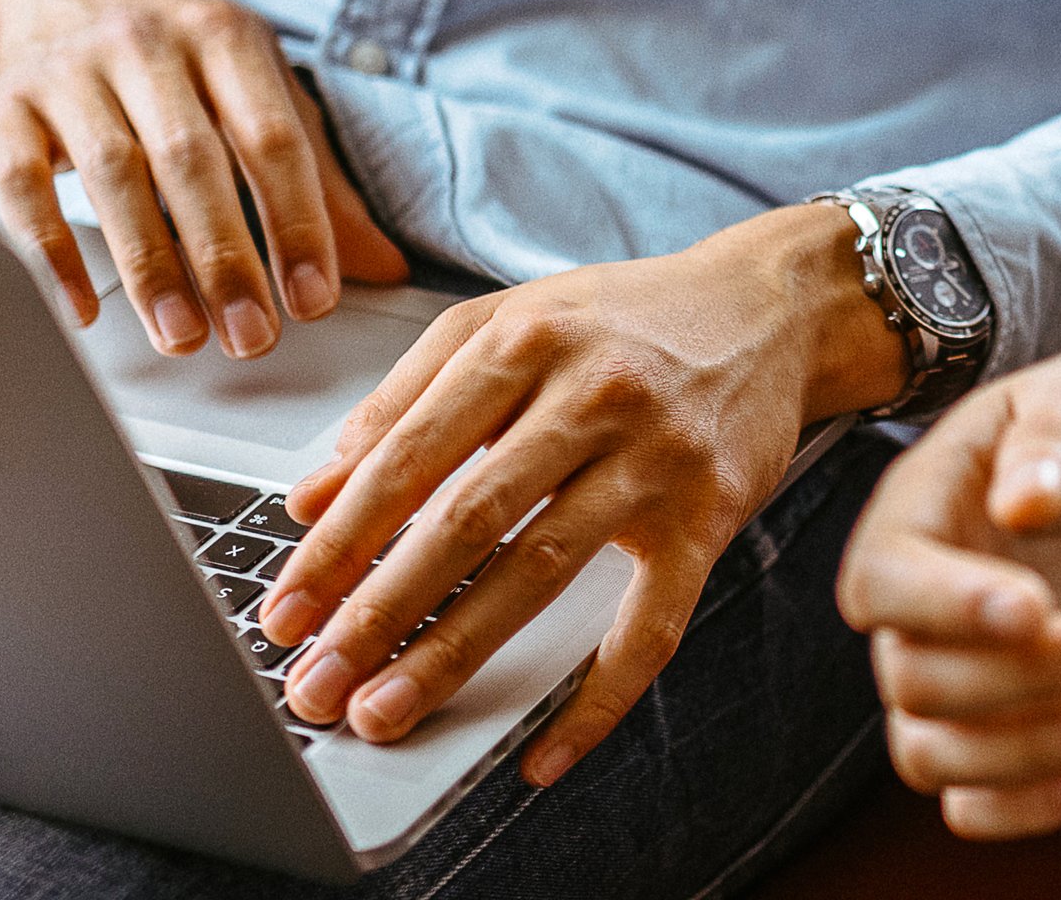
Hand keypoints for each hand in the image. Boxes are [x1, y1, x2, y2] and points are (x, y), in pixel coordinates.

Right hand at [0, 0, 406, 357]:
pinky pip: (21, 186)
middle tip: (251, 337)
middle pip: (192, 160)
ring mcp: (68, 69)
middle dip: (226, 258)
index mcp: (225, 34)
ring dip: (150, 266)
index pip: (272, 136)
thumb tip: (385, 267)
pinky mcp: (2, 104)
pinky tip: (80, 310)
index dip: (297, 222)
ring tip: (182, 337)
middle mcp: (146, 42)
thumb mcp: (260, 88)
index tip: (313, 300)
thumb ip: (318, 178)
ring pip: (113, 175)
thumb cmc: (185, 56)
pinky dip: (50, 253)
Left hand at [259, 201, 907, 781]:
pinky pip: (649, 626)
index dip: (340, 540)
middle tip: (317, 678)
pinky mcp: (709, 517)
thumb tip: (314, 494)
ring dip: (454, 651)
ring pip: (542, 570)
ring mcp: (657, 460)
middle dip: (379, 609)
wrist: (772, 309)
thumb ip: (406, 397)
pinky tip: (543, 751)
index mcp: (528, 341)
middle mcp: (594, 394)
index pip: (411, 452)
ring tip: (388, 708)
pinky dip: (596, 699)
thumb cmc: (626, 320)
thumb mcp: (509, 321)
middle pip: (468, 516)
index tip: (288, 606)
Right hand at [837, 333, 1060, 838]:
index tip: (1032, 608)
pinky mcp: (993, 720)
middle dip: (1030, 676)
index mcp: (914, 510)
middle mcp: (912, 603)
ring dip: (1027, 751)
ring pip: (933, 752)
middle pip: (920, 678)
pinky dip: (1022, 806)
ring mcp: (947, 669)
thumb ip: (1054, 438)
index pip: (883, 579)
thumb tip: (1022, 504)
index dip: (944, 606)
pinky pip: (970, 798)